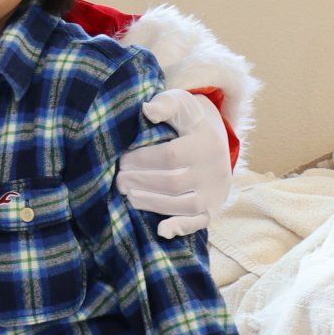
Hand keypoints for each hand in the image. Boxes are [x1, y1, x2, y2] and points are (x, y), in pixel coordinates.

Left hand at [117, 89, 232, 238]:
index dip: (141, 160)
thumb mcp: (181, 104)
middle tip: (118, 179)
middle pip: (173, 183)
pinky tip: (161, 230)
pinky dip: (181, 228)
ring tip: (129, 195)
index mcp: (205, 143)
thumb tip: (147, 110)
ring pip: (183, 205)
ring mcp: (214, 192)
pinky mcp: (212, 209)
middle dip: (140, 182)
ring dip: (151, 203)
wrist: (215, 142)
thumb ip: (165, 104)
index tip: (122, 159)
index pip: (170, 156)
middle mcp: (213, 170)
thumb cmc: (188, 122)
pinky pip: (199, 223)